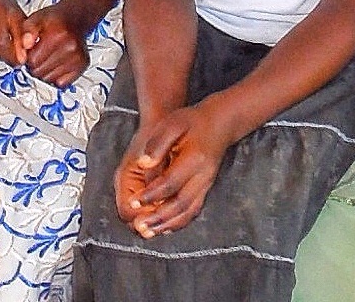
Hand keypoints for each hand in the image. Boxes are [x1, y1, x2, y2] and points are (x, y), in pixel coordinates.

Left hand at [21, 3, 89, 86]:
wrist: (76, 17)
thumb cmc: (55, 19)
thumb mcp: (36, 17)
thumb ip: (26, 30)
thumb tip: (24, 45)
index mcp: (58, 35)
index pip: (32, 61)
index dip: (27, 57)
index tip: (31, 50)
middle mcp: (71, 47)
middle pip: (40, 72)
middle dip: (35, 66)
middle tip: (39, 54)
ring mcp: (78, 58)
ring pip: (49, 80)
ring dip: (45, 72)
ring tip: (48, 58)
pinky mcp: (82, 65)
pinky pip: (61, 83)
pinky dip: (56, 77)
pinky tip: (56, 64)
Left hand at [114, 101, 233, 237]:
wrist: (220, 123)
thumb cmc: (193, 122)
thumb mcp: (173, 123)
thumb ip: (158, 143)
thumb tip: (143, 163)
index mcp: (194, 159)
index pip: (170, 182)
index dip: (151, 195)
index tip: (134, 202)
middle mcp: (203, 176)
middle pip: (181, 204)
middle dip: (158, 218)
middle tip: (139, 225)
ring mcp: (206, 184)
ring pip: (188, 212)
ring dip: (167, 225)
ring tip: (147, 232)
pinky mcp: (206, 189)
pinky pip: (193, 211)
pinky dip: (178, 223)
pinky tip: (164, 228)